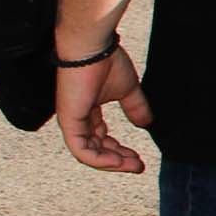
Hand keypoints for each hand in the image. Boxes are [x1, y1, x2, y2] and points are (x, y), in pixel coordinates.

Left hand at [54, 47, 151, 175]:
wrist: (92, 49)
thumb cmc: (106, 62)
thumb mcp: (128, 90)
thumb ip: (135, 108)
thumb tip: (146, 123)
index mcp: (88, 110)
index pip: (101, 138)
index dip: (120, 150)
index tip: (139, 158)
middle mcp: (78, 118)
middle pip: (96, 149)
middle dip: (118, 160)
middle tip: (137, 166)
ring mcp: (71, 121)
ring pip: (88, 154)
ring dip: (111, 163)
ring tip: (132, 165)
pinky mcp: (69, 122)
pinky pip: (81, 150)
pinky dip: (99, 159)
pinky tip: (118, 161)